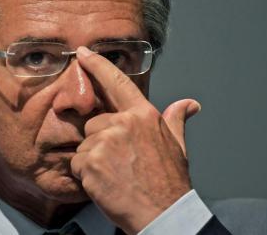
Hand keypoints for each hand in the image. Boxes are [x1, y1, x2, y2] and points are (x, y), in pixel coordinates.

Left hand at [71, 47, 200, 234]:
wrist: (162, 213)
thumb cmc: (169, 181)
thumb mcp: (177, 146)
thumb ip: (176, 120)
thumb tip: (189, 104)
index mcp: (144, 115)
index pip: (117, 82)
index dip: (97, 65)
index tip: (83, 53)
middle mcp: (124, 123)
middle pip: (95, 123)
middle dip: (100, 141)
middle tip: (119, 162)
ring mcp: (106, 142)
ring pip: (85, 144)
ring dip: (93, 160)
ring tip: (114, 174)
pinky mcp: (91, 162)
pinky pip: (77, 163)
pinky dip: (86, 175)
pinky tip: (105, 183)